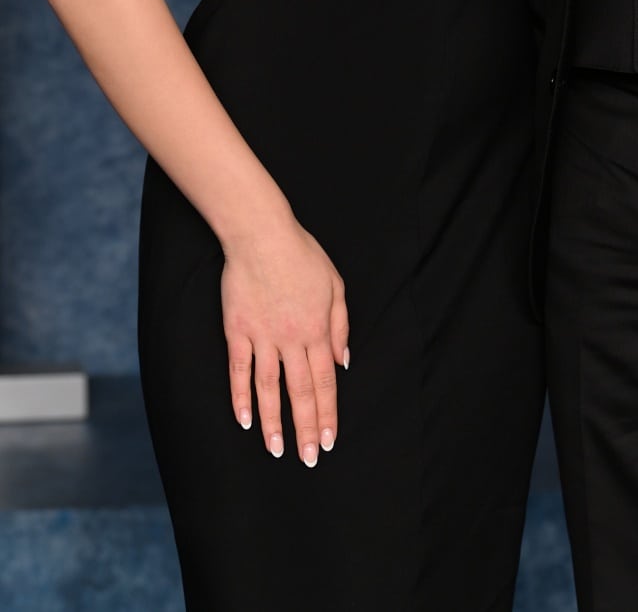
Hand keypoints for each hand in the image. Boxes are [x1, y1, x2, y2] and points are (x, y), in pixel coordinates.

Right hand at [221, 217, 350, 465]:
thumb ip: (341, 325)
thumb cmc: (302, 255)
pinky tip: (245, 420)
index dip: (327, 413)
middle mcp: (292, 339)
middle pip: (301, 391)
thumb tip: (343, 361)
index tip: (328, 440)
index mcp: (318, 329)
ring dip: (274, 421)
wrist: (262, 235)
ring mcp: (263, 336)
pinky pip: (239, 370)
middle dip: (305, 428)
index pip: (325, 381)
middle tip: (307, 458)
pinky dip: (241, 396)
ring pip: (269, 388)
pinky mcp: (237, 330)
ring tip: (277, 450)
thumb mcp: (335, 285)